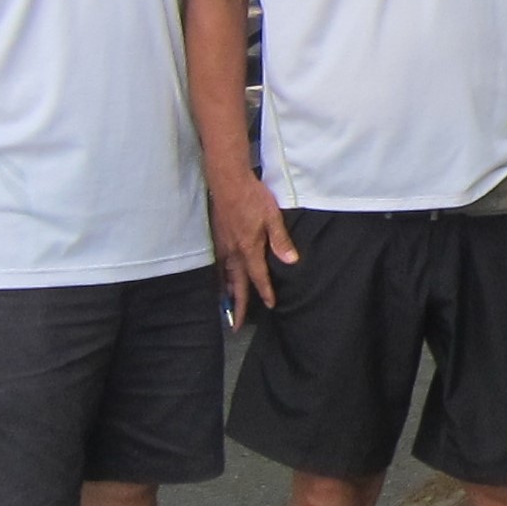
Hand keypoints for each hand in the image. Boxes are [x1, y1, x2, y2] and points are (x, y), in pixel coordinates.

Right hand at [209, 164, 300, 323]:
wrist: (227, 180)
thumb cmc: (252, 196)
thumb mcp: (273, 217)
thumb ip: (281, 241)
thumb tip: (291, 262)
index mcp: (249, 248)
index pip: (258, 277)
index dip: (265, 292)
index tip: (270, 305)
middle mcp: (232, 251)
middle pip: (236, 284)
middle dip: (238, 306)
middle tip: (236, 326)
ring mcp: (221, 245)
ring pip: (223, 277)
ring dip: (225, 294)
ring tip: (226, 309)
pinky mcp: (215, 237)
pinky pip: (215, 265)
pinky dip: (216, 278)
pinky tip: (218, 282)